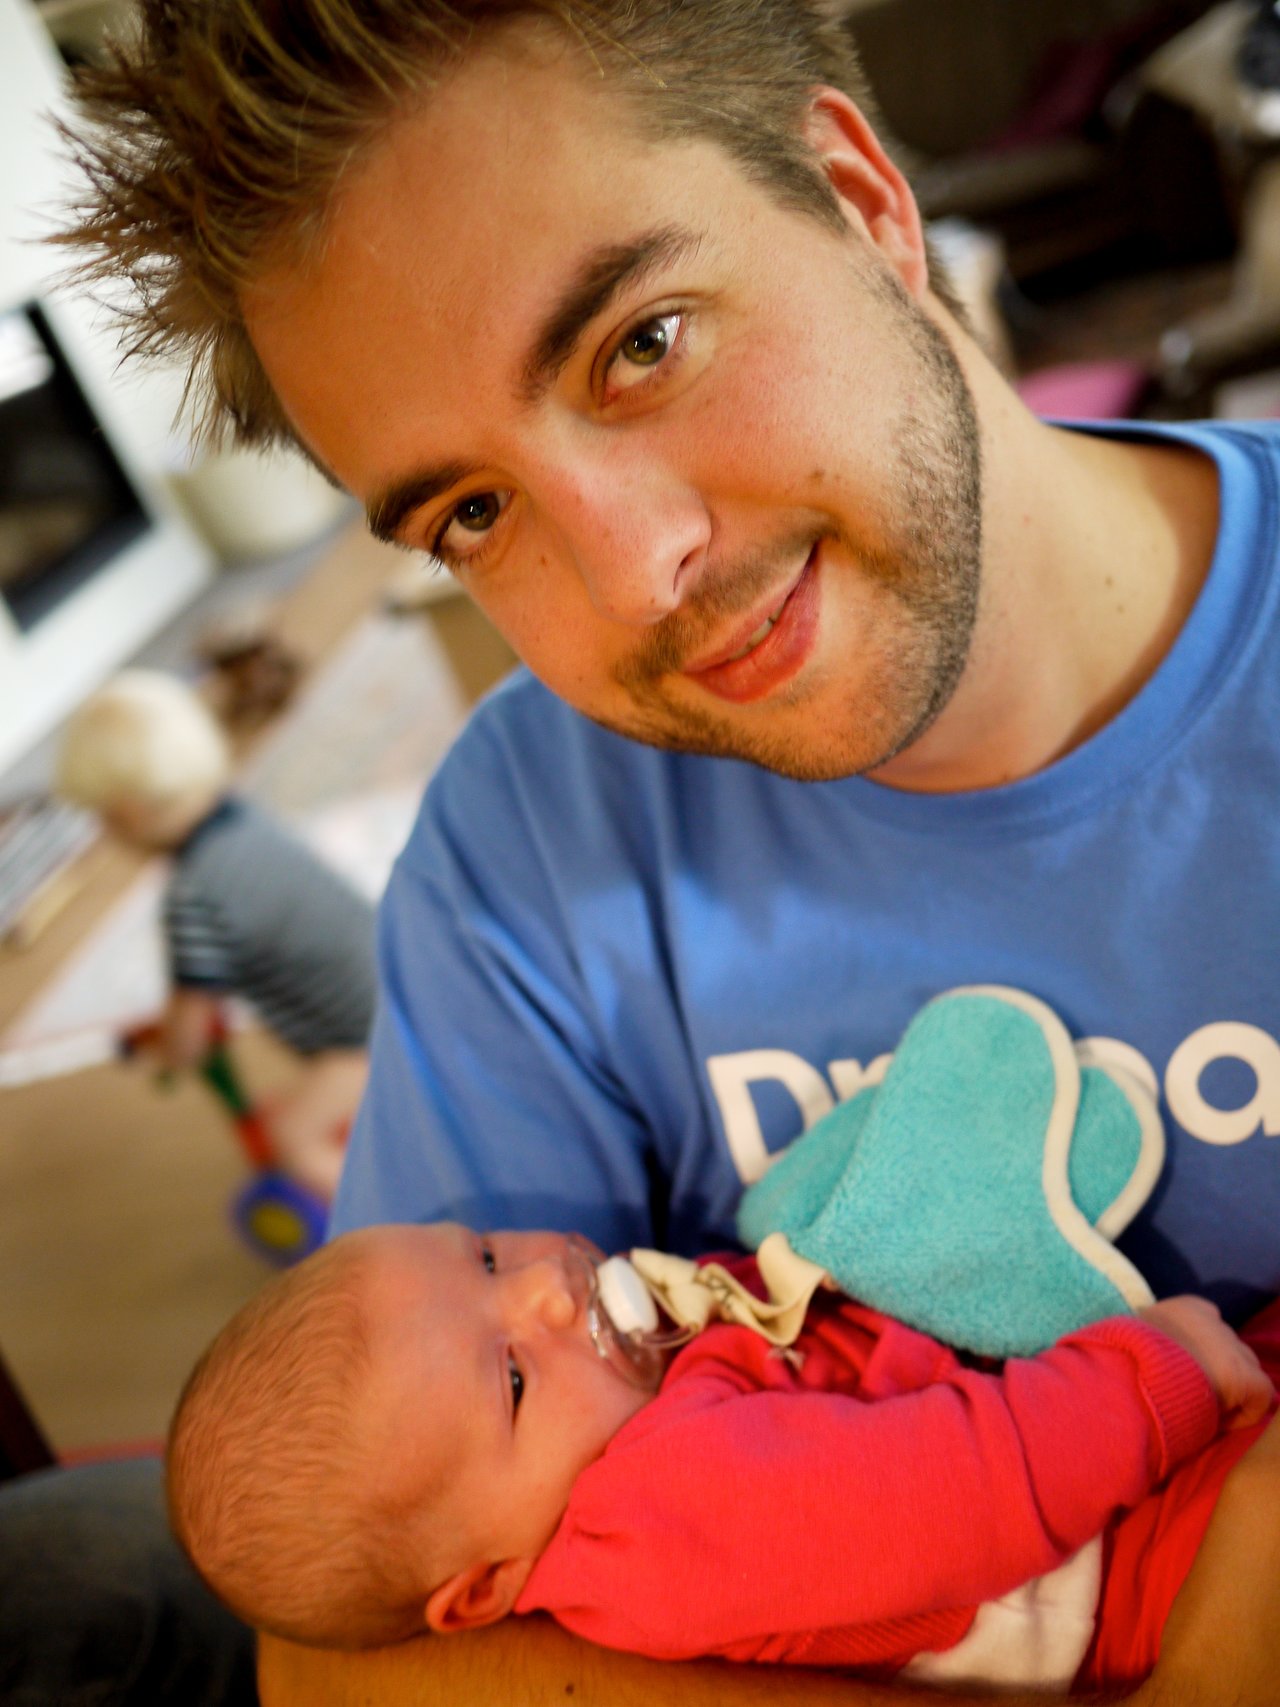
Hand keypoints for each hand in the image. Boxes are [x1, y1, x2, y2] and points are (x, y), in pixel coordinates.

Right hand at [1138, 1295, 1273, 1427]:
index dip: (1198, 1352)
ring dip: (1228, 1387)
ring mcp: (1233, 1348)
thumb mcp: (1135, 1337)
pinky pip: (1260, 1397)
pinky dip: (1243, 1413)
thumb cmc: (1124, 1361)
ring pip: (1245, 1370)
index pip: (1208, 1325)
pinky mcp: (1245, 1376)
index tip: (1180, 1372)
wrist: (1130, 1376)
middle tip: (1190, 1392)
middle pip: (1228, 1348)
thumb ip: (1153, 1338)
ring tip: (1201, 1406)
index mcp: (1187, 1307)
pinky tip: (1216, 1422)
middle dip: (1216, 1369)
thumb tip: (1152, 1356)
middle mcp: (1215, 1321)